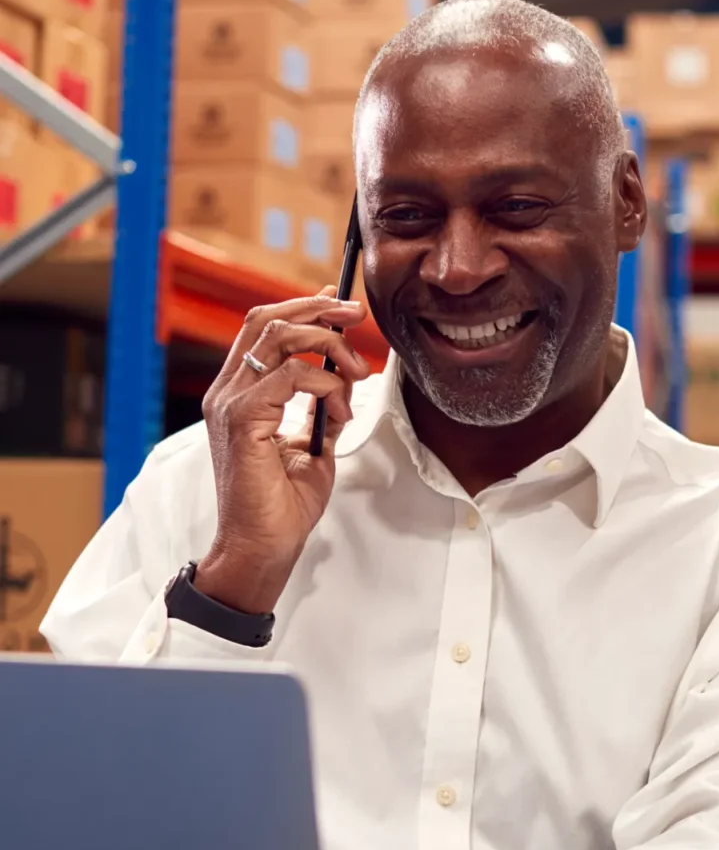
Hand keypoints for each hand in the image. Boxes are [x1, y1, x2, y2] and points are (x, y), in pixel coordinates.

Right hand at [194, 289, 371, 613]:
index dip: (304, 306)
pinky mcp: (241, 420)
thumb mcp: (314, 442)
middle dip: (319, 308)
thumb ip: (323, 404)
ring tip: (358, 372)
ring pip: (280, 337)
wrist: (264, 545)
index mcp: (240, 392)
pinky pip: (290, 376)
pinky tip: (340, 411)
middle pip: (268, 319)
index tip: (342, 304)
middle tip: (358, 316)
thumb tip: (345, 373)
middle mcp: (228, 391)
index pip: (264, 328)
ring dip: (331, 346)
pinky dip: (326, 385)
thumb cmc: (284, 502)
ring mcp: (230, 403)